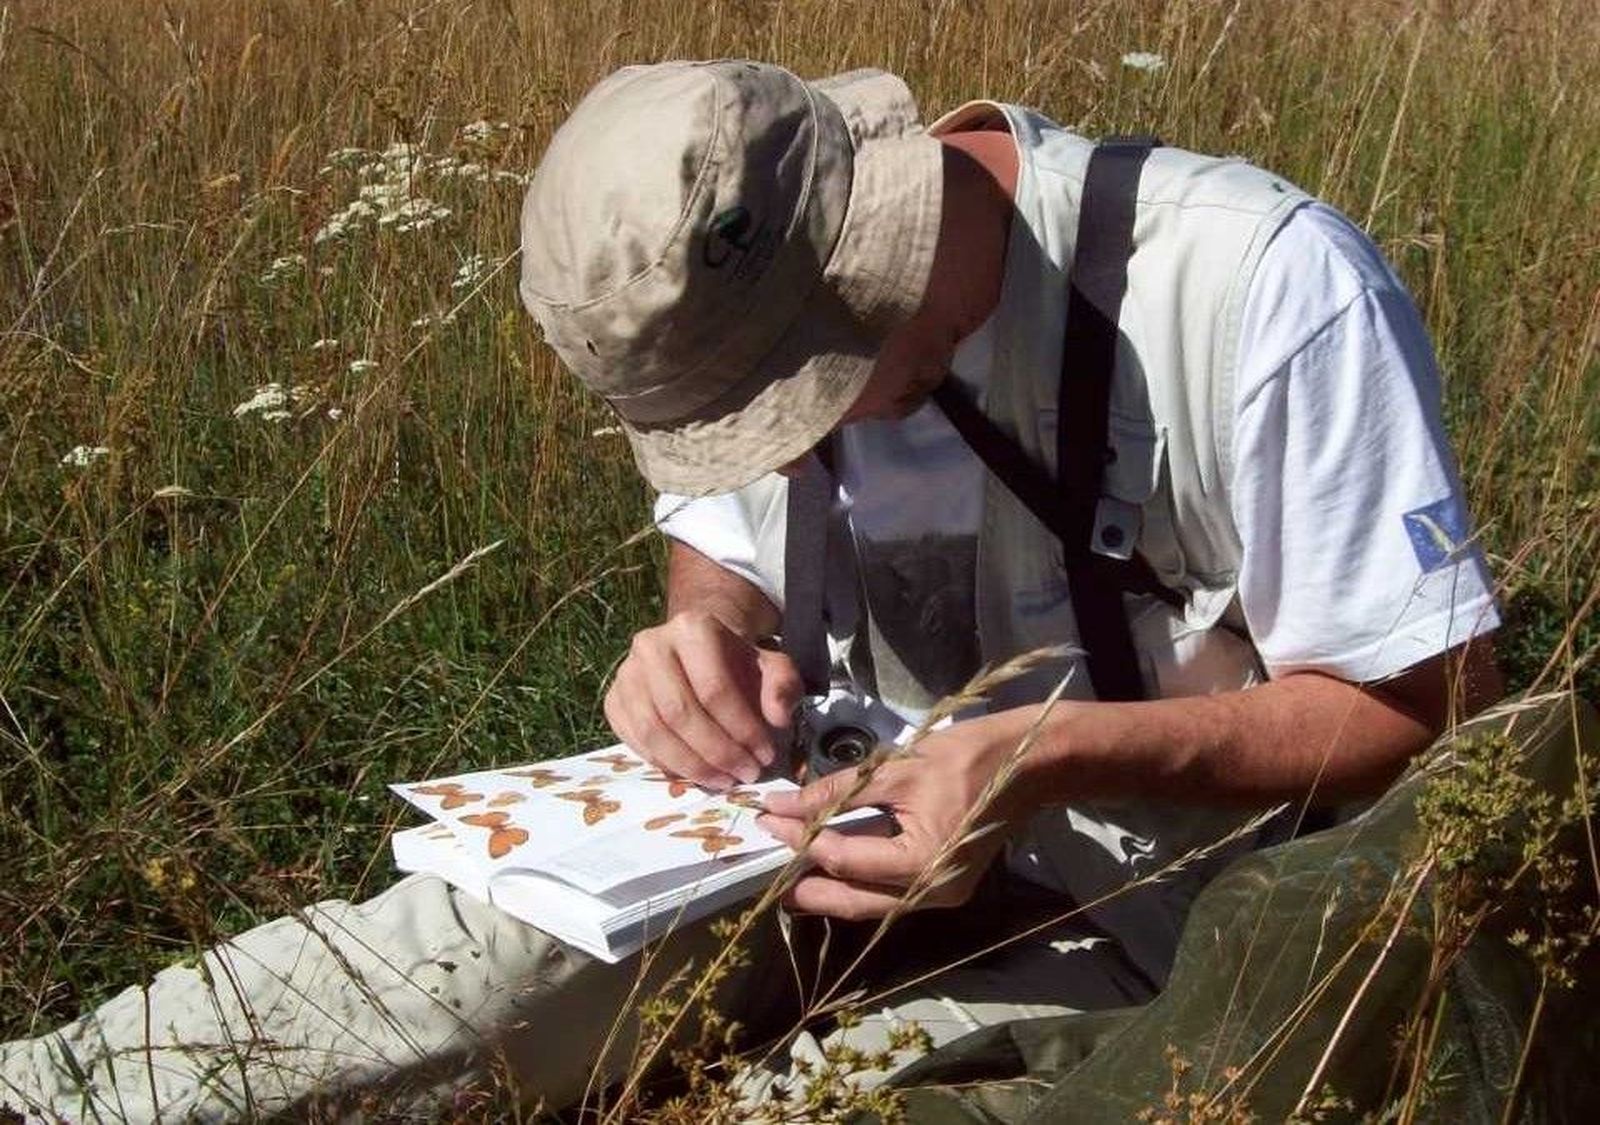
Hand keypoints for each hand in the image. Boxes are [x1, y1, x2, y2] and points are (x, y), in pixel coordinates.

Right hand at [604, 610, 803, 788]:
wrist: (696, 653)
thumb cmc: (736, 664)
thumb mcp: (771, 667)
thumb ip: (783, 686)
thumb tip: (777, 718)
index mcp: (693, 628)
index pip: (714, 688)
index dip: (742, 729)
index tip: (764, 756)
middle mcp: (651, 645)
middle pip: (680, 713)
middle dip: (717, 753)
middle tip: (743, 775)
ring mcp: (626, 673)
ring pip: (653, 731)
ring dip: (691, 766)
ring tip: (722, 781)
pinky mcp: (613, 699)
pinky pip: (634, 741)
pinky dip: (665, 764)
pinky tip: (694, 774)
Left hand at [757, 711, 1037, 918]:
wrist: (1031, 763)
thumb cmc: (967, 758)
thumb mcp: (895, 769)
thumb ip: (835, 792)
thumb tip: (783, 804)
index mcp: (923, 864)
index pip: (845, 860)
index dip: (802, 841)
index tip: (769, 820)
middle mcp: (933, 892)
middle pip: (856, 900)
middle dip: (809, 889)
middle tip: (767, 878)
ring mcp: (942, 893)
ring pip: (873, 903)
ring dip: (832, 892)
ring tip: (792, 882)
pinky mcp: (945, 884)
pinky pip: (892, 893)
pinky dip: (860, 884)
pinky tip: (834, 872)